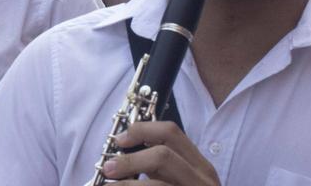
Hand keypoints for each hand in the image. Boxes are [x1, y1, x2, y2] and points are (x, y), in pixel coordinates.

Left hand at [101, 121, 220, 184]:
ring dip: (127, 185)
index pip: (171, 132)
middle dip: (130, 161)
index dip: (141, 130)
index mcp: (200, 166)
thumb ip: (158, 166)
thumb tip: (121, 155)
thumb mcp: (178, 180)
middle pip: (163, 156)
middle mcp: (202, 181)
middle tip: (108, 169)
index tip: (119, 141)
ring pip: (157, 185)